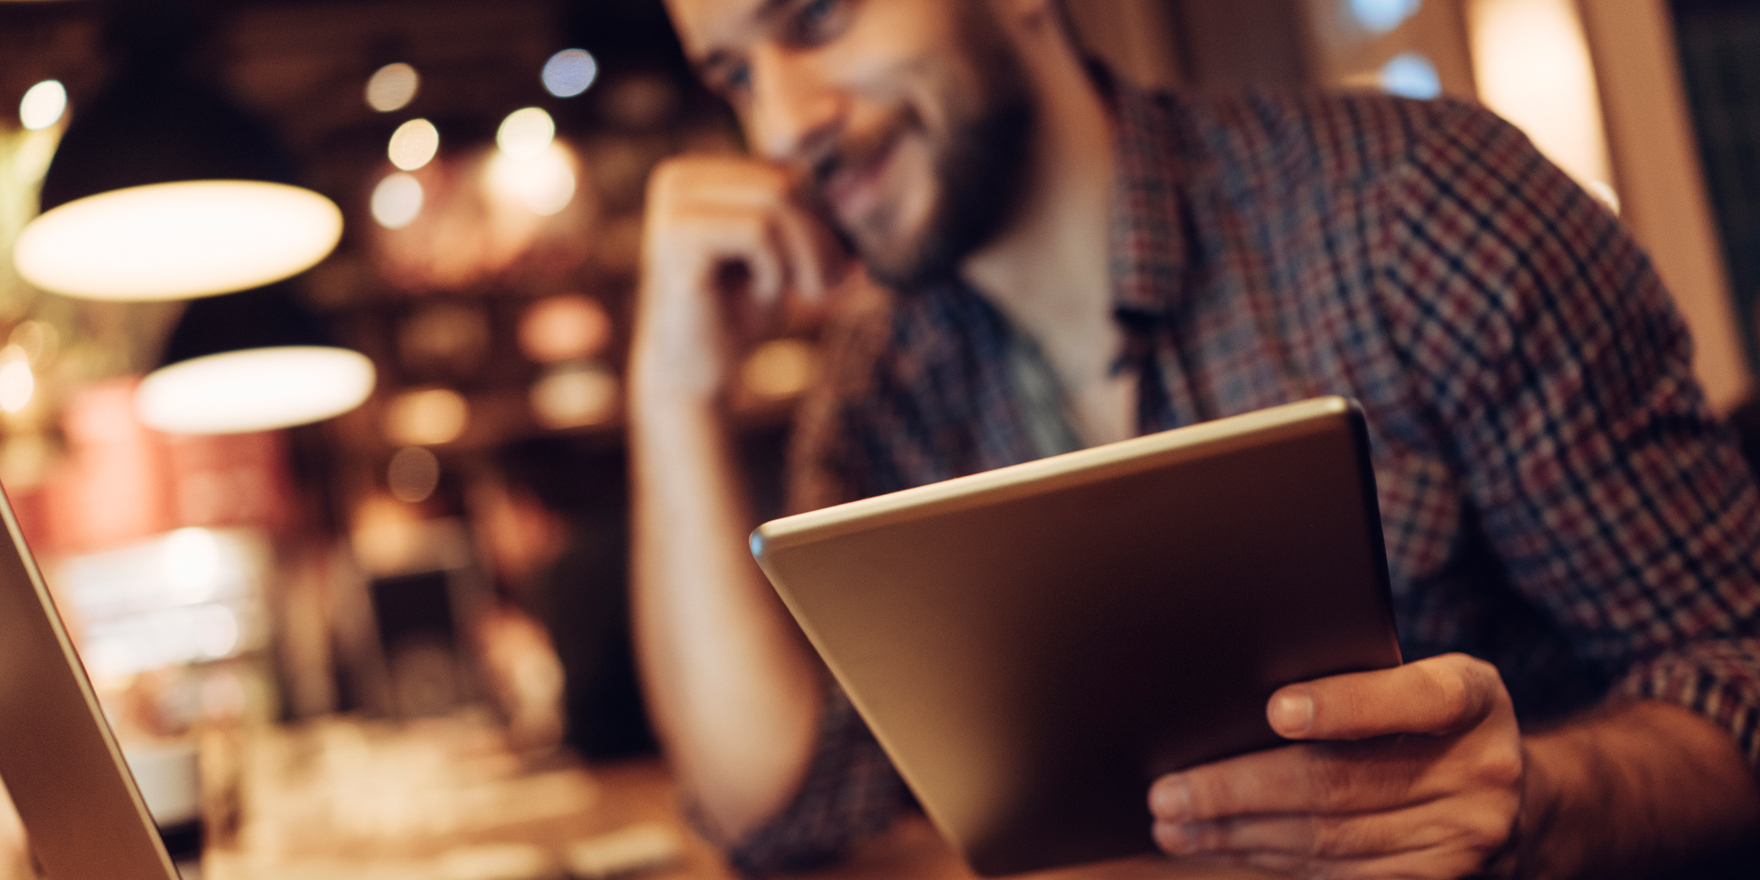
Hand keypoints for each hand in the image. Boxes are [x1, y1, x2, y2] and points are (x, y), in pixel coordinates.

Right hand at [633, 155, 849, 402]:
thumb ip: (812, 213)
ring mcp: (672, 204)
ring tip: (807, 293)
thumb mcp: (786, 254)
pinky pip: (758, 232)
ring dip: (807, 257)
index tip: (837, 268)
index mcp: (699, 172)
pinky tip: (764, 296)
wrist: (695, 376)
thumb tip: (866, 180)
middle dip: (821, 238)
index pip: (787, 171)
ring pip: (776, 204)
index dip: (824, 218)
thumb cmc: (741, 314)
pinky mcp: (677, 236)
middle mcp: (678, 178)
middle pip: (783, 182)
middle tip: (830, 286)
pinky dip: (777, 271)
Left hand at [1148, 654, 1523, 879]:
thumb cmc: (1436, 723)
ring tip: (1174, 824)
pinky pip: (1337, 876)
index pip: (1413, 698)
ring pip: (1329, 841)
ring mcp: (1463, 840)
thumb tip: (1249, 704)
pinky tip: (1223, 846)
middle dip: (1241, 790)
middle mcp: (1480, 772)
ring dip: (1238, 836)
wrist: (1519, 802)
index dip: (1345, 706)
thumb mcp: (1424, 681)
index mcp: (1472, 697)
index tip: (1276, 710)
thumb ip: (1362, 681)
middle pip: (1343, 784)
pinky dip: (1270, 860)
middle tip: (1168, 792)